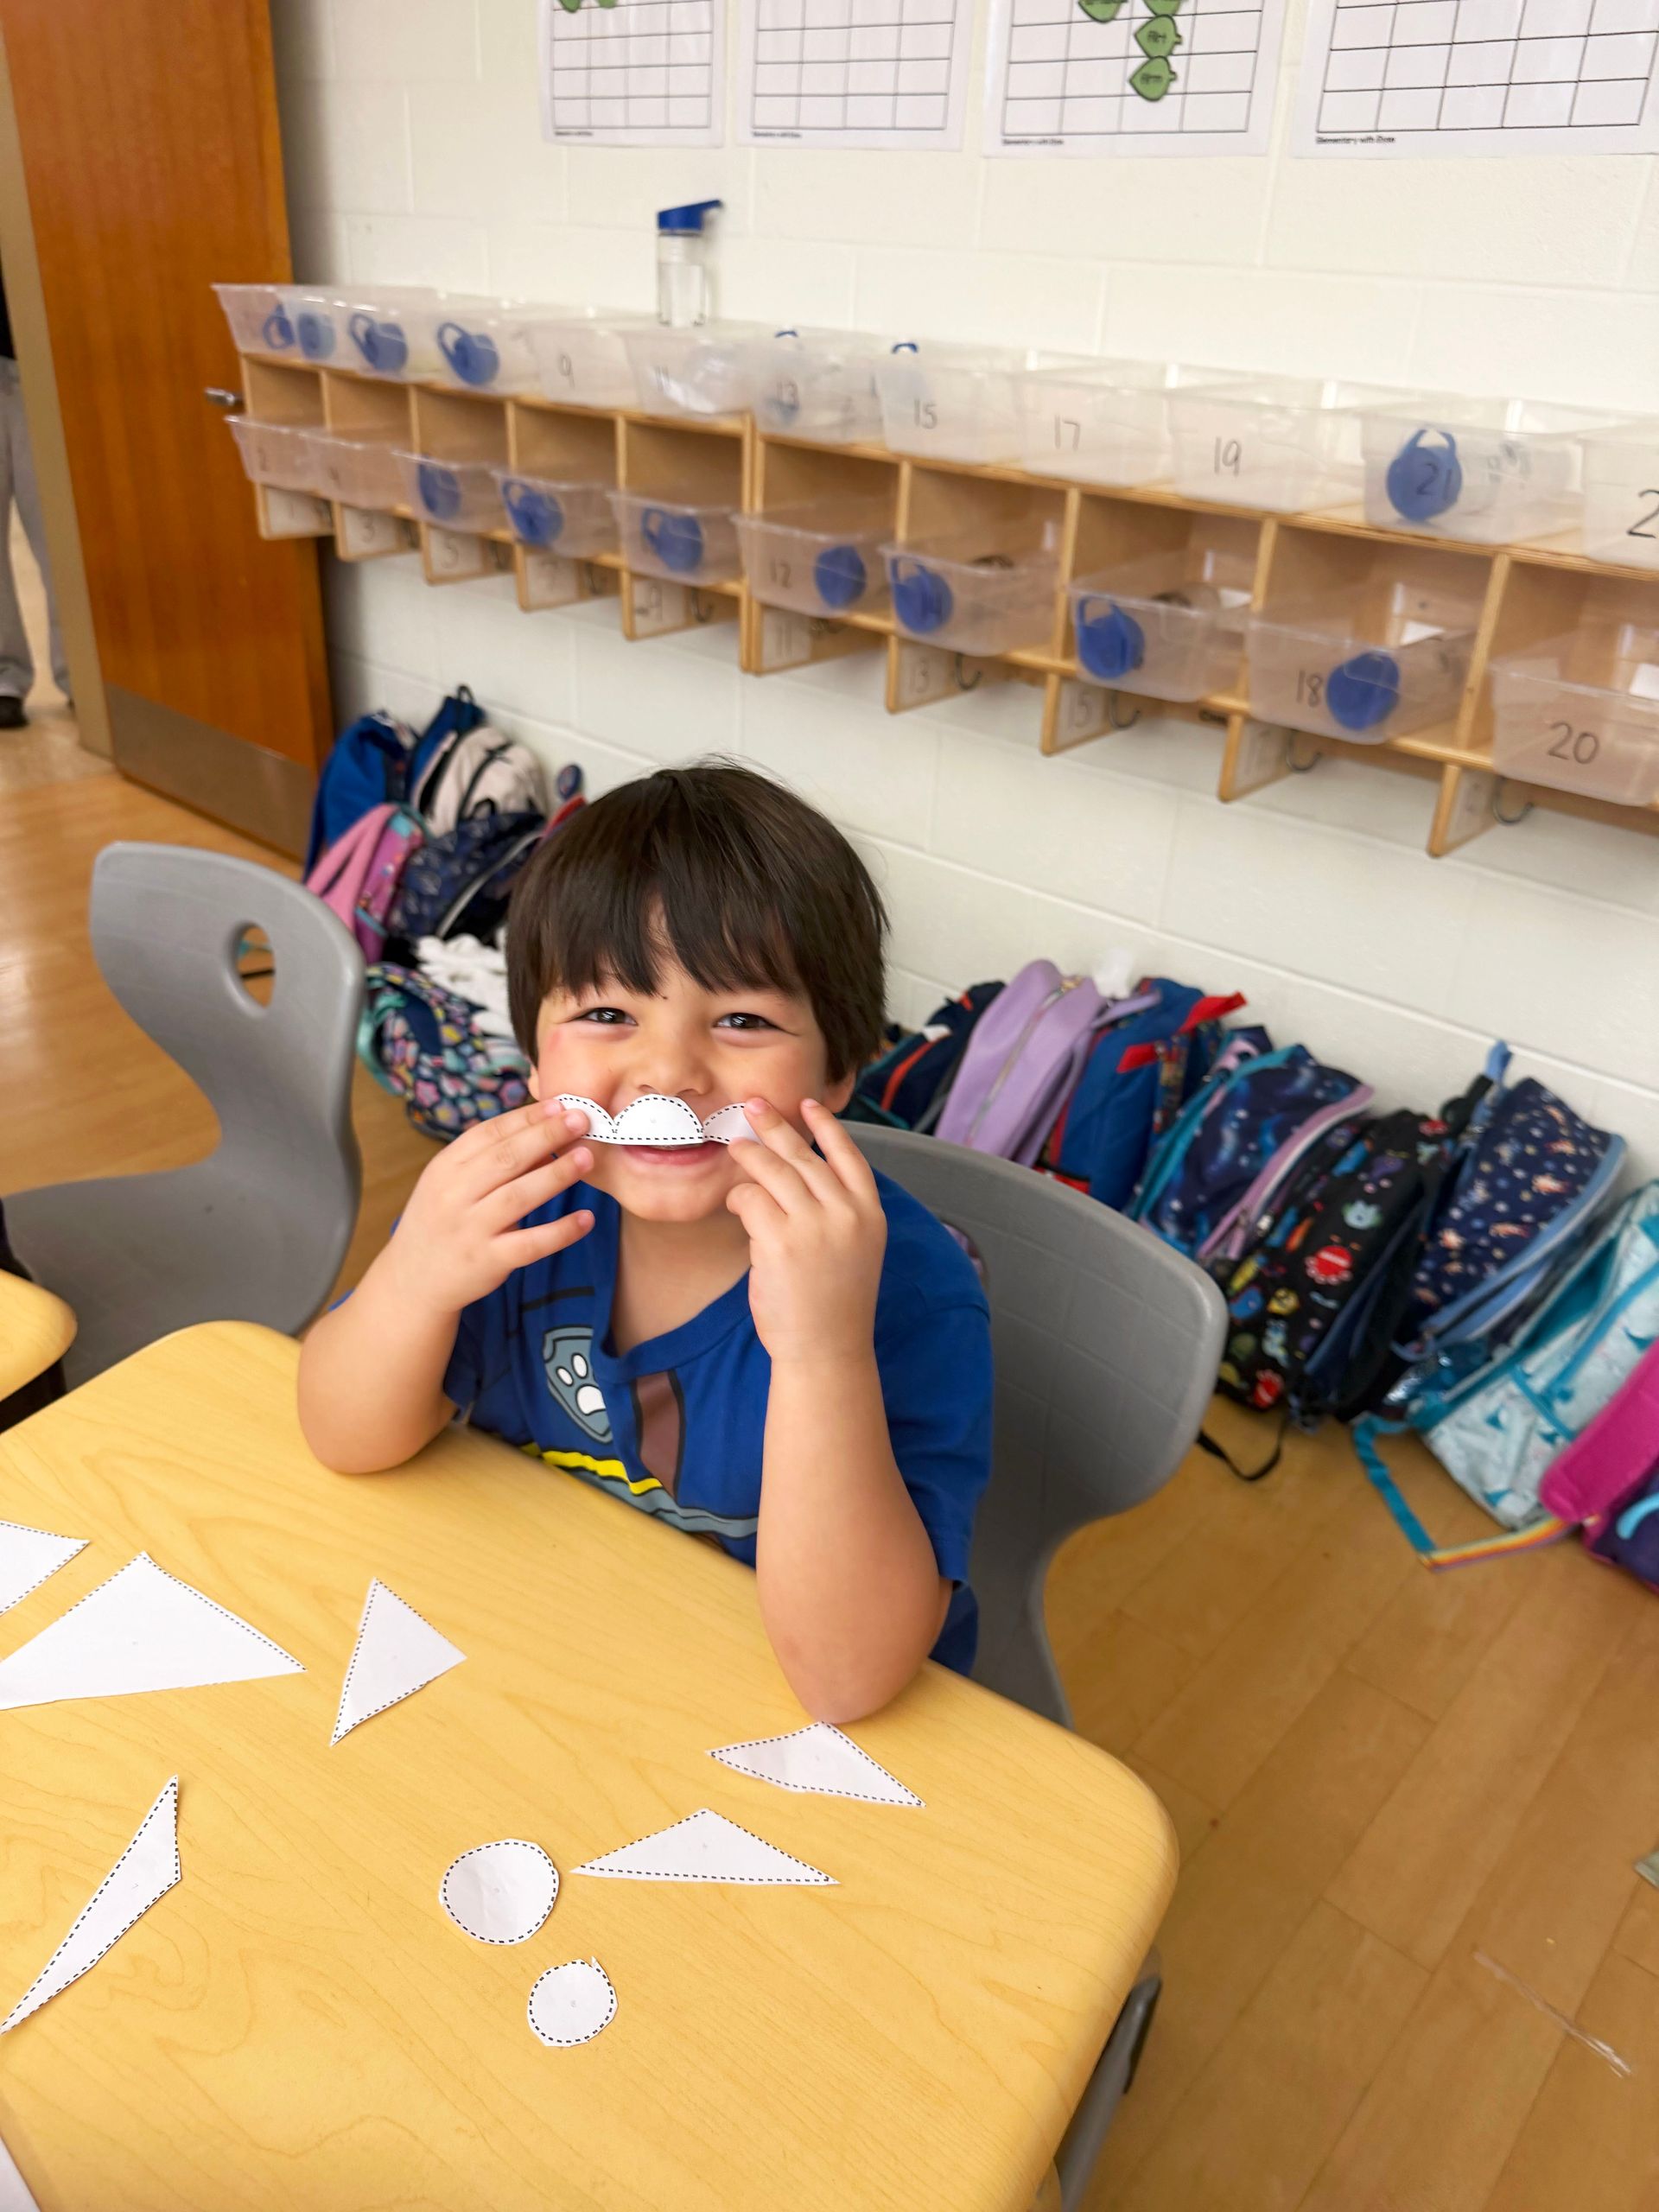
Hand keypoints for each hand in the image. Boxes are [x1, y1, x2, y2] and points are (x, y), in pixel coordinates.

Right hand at [376, 1099, 595, 1318]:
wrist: (413, 1279)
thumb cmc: (440, 1221)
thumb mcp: (449, 1184)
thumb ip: (487, 1160)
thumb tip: (543, 1133)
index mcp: (445, 1168)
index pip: (489, 1133)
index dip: (526, 1117)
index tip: (559, 1104)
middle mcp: (455, 1195)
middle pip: (506, 1158)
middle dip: (547, 1134)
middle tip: (581, 1118)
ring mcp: (471, 1229)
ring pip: (519, 1195)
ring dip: (557, 1174)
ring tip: (587, 1157)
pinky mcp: (488, 1261)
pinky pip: (531, 1243)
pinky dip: (561, 1231)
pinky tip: (586, 1218)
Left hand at [725, 1098, 885, 1367]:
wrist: (827, 1350)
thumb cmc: (835, 1305)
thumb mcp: (855, 1250)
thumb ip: (836, 1212)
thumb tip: (795, 1174)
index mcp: (870, 1213)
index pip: (849, 1155)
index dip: (827, 1126)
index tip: (808, 1104)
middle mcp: (846, 1213)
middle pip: (804, 1156)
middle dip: (775, 1127)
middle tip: (753, 1106)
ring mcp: (814, 1224)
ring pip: (774, 1171)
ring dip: (750, 1154)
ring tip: (735, 1145)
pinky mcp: (780, 1240)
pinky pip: (751, 1199)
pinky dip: (739, 1197)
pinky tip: (735, 1201)